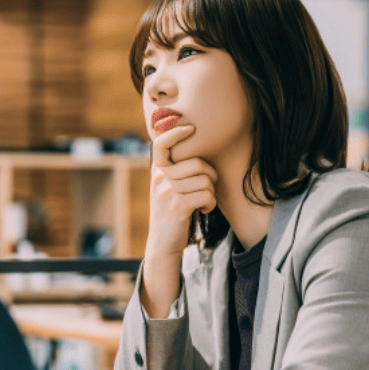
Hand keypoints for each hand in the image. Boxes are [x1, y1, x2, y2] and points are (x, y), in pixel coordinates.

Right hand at [146, 125, 217, 256]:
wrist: (162, 242)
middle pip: (197, 163)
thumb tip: (194, 148)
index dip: (175, 132)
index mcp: (157, 170)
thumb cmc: (170, 211)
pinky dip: (210, 204)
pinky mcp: (178, 206)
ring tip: (203, 202)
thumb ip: (174, 170)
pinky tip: (203, 210)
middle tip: (207, 188)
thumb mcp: (165, 187)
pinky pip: (206, 195)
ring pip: (205, 181)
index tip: (190, 127)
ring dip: (211, 193)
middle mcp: (160, 178)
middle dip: (210, 175)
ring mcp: (167, 192)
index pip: (161, 144)